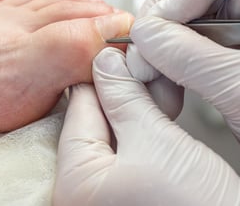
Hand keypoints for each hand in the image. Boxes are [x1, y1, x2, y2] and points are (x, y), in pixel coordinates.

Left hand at [54, 48, 239, 205]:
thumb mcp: (155, 141)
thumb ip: (126, 98)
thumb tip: (107, 63)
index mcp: (76, 181)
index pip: (79, 108)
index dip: (102, 73)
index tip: (118, 48)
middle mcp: (84, 190)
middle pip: (98, 119)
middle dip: (124, 88)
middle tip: (144, 62)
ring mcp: (108, 191)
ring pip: (118, 131)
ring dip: (140, 104)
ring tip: (159, 80)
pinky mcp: (132, 191)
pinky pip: (132, 149)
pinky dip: (148, 127)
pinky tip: (163, 106)